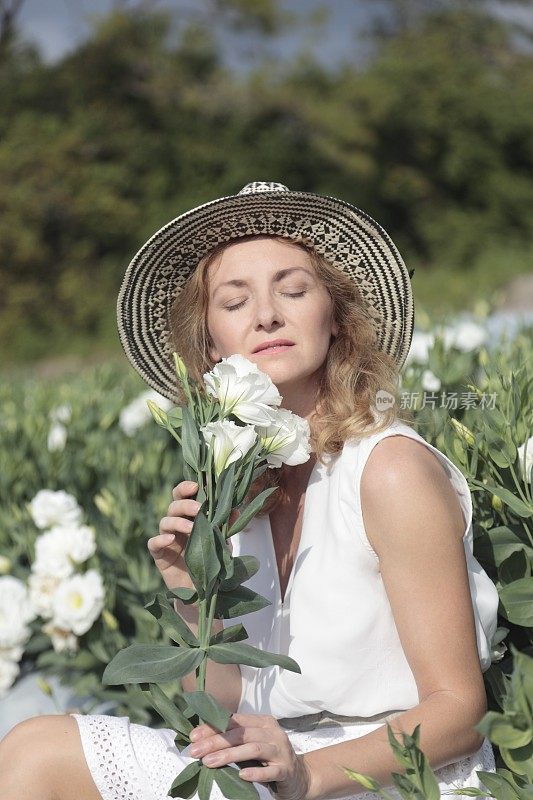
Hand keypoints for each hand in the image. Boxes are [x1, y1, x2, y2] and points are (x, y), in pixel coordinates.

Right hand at [147, 480, 237, 590]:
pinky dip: (160, 539)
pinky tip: (171, 540)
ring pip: (164, 521)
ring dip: (178, 522)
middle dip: (185, 503)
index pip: (184, 497)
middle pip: (173, 505)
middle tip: (198, 508)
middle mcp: (177, 525)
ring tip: (191, 528)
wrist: (202, 590)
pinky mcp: (159, 555)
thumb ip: (226, 527)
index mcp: (191, 518)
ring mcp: (167, 539)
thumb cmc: (211, 562)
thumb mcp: (222, 544)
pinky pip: (153, 543)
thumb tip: (235, 508)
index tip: (196, 485)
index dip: (186, 488)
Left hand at [187, 713, 311, 799]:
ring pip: (254, 749)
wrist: (299, 777)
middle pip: (242, 733)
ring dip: (229, 755)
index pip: (234, 721)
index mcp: (262, 722)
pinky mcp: (286, 770)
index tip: (193, 737)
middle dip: (216, 741)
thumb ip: (234, 741)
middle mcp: (272, 732)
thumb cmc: (269, 759)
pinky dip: (256, 772)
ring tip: (209, 762)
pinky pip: (271, 770)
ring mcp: (281, 750)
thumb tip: (202, 740)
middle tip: (195, 751)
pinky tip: (242, 774)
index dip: (213, 728)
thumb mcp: (251, 746)